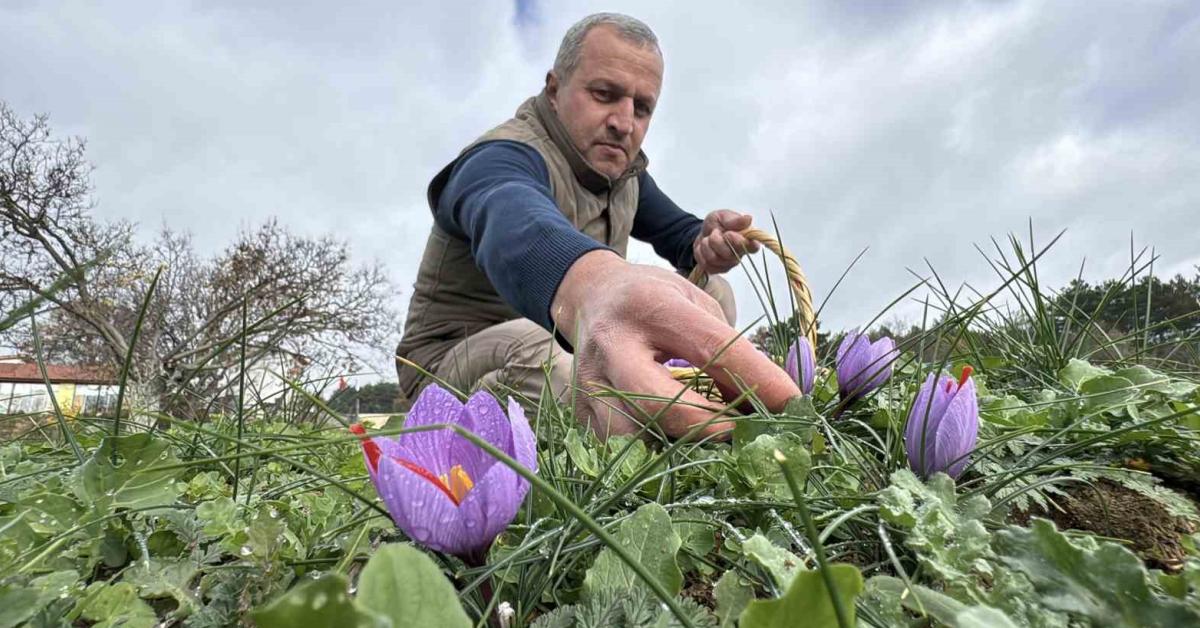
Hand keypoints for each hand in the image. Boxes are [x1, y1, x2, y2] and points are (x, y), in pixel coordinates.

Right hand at [551, 250, 799, 439]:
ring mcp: (590, 385)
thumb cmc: (655, 300)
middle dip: (711, 426)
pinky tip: (675, 443)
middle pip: (664, 406)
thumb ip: (727, 351)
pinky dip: (654, 453)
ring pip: (637, 441)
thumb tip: (768, 405)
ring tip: (706, 439)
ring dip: (678, 447)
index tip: (793, 403)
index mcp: (650, 307)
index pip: (714, 350)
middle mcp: (612, 346)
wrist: (590, 296)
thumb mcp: (695, 305)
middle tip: (743, 431)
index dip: (759, 380)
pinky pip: (622, 451)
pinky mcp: (581, 414)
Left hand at [692, 210, 760, 274]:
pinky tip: (705, 247)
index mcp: (747, 240)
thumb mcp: (723, 216)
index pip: (753, 247)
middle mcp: (740, 254)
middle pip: (729, 254)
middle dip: (717, 241)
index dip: (740, 242)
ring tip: (708, 238)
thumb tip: (748, 219)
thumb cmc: (716, 224)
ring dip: (707, 246)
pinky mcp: (718, 269)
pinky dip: (701, 253)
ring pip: (715, 259)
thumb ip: (734, 219)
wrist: (702, 232)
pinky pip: (707, 264)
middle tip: (714, 232)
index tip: (729, 233)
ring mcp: (729, 264)